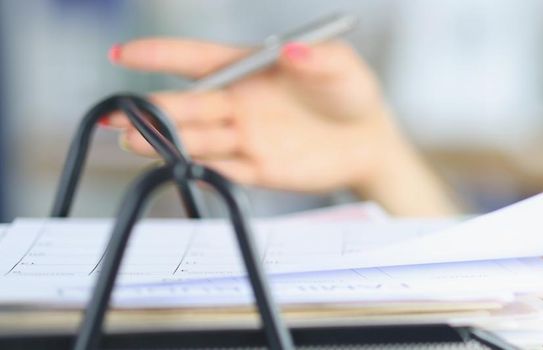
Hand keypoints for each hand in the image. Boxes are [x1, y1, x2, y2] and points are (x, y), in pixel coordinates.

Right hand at [106, 39, 411, 192]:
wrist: (370, 140)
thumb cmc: (351, 93)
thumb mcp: (341, 67)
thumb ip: (317, 58)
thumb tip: (292, 50)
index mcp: (249, 69)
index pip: (198, 59)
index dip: (160, 55)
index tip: (123, 55)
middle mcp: (238, 103)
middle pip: (188, 104)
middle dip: (151, 107)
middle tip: (118, 112)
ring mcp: (245, 137)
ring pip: (197, 138)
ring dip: (164, 140)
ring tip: (131, 140)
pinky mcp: (258, 168)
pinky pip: (222, 169)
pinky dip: (199, 168)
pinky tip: (176, 166)